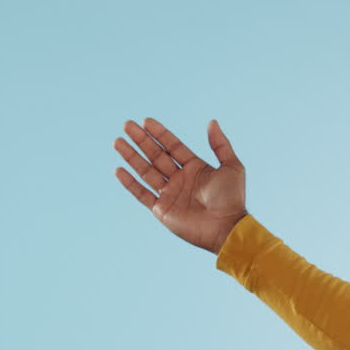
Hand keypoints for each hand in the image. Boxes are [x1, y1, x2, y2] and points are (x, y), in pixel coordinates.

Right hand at [114, 117, 248, 253]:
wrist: (226, 228)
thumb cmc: (232, 199)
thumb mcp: (232, 166)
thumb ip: (220, 144)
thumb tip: (212, 121)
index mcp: (196, 168)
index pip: (173, 147)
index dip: (160, 134)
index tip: (146, 121)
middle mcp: (181, 179)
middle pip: (156, 155)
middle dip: (142, 140)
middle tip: (127, 125)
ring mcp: (170, 194)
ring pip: (146, 171)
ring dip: (132, 156)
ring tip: (117, 141)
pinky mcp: (162, 210)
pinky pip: (142, 194)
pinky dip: (130, 183)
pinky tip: (118, 170)